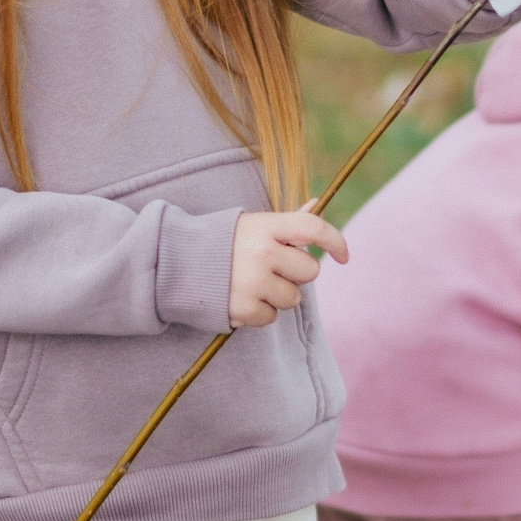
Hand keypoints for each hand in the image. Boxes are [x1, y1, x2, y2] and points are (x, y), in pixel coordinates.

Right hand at [228, 204, 347, 328]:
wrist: (177, 264)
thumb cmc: (223, 242)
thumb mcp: (253, 224)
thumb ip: (288, 220)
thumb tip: (318, 203)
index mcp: (266, 226)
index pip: (313, 228)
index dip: (335, 241)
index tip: (343, 257)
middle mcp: (262, 253)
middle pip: (309, 271)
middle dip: (297, 274)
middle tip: (272, 269)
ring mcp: (254, 282)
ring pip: (294, 298)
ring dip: (279, 295)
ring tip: (253, 284)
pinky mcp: (245, 309)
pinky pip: (272, 317)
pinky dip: (261, 312)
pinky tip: (242, 297)